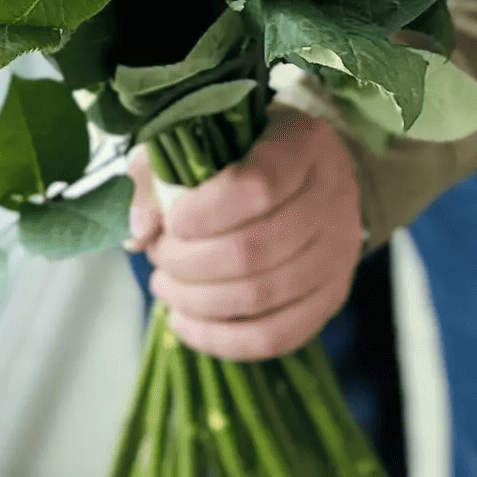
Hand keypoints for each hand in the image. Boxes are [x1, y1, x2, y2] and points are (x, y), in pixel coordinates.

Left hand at [126, 108, 364, 360]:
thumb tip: (138, 231)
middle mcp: (331, 199)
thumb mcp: (204, 138)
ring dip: (198, 300)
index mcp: (302, 146)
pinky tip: (184, 322)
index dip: (204, 212)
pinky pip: (276, 335)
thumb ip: (161, 174)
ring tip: (165, 286)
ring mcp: (338, 253)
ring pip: (261, 296)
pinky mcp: (332, 296)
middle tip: (159, 256)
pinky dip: (221, 339)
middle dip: (189, 262)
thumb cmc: (248, 151)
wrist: (313, 173)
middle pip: (254, 250)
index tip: (171, 221)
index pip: (257, 187)